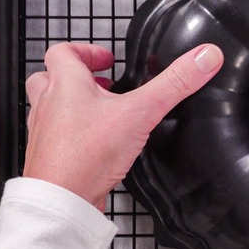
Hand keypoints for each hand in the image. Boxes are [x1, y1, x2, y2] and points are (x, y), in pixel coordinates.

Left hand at [23, 42, 223, 209]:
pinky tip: (96, 145)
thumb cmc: (86, 154)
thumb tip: (204, 57)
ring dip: (71, 104)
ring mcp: (44, 132)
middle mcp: (49, 105)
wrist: (61, 198)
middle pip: (50, 77)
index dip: (86, 50)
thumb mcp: (141, 111)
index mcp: (65, 84)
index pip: (63, 51)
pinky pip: (57, 137)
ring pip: (50, 107)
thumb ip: (175, 84)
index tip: (109, 59)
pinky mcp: (49, 157)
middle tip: (101, 81)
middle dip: (76, 76)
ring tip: (100, 111)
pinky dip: (73, 135)